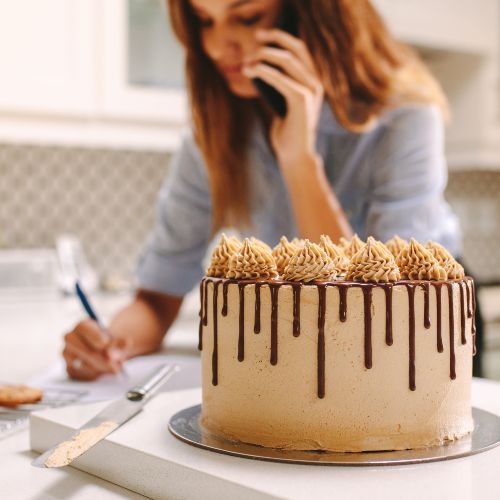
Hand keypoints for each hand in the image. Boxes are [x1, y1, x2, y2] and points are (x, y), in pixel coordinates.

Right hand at [63, 320, 126, 380]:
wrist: (105, 350)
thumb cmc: (110, 341)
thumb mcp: (118, 338)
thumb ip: (122, 341)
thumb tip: (122, 347)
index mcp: (82, 326)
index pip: (83, 328)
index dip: (94, 336)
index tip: (106, 343)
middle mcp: (71, 338)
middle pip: (83, 349)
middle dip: (102, 358)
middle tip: (117, 363)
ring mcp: (68, 354)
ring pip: (83, 364)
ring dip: (102, 368)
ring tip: (116, 366)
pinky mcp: (69, 369)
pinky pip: (82, 375)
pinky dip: (96, 375)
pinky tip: (105, 370)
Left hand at [242, 29, 323, 170]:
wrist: (295, 156)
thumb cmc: (287, 133)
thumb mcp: (282, 104)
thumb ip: (278, 87)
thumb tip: (259, 68)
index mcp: (313, 82)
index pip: (300, 50)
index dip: (282, 38)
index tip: (261, 37)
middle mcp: (315, 83)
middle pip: (297, 49)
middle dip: (275, 39)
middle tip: (255, 39)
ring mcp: (311, 91)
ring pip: (287, 61)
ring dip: (264, 57)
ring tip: (247, 61)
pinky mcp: (301, 100)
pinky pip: (280, 79)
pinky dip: (264, 72)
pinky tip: (251, 71)